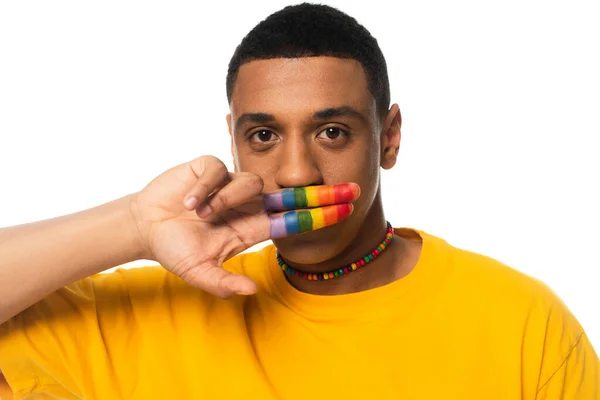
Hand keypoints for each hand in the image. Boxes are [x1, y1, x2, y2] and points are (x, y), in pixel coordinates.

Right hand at [129, 156, 358, 297]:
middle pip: (291, 194)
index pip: (293, 220)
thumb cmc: (175, 249)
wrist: (145, 225)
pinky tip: (189, 200)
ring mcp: (231, 185)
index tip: (347, 210)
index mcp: (251, 228)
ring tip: (198, 213)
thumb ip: (223, 284)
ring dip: (224, 199)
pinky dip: (207, 186)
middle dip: (322, 193)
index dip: (319, 215)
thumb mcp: (198, 272)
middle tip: (352, 189)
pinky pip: (219, 169)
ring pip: (248, 181)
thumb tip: (252, 293)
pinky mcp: (210, 168)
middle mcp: (247, 205)